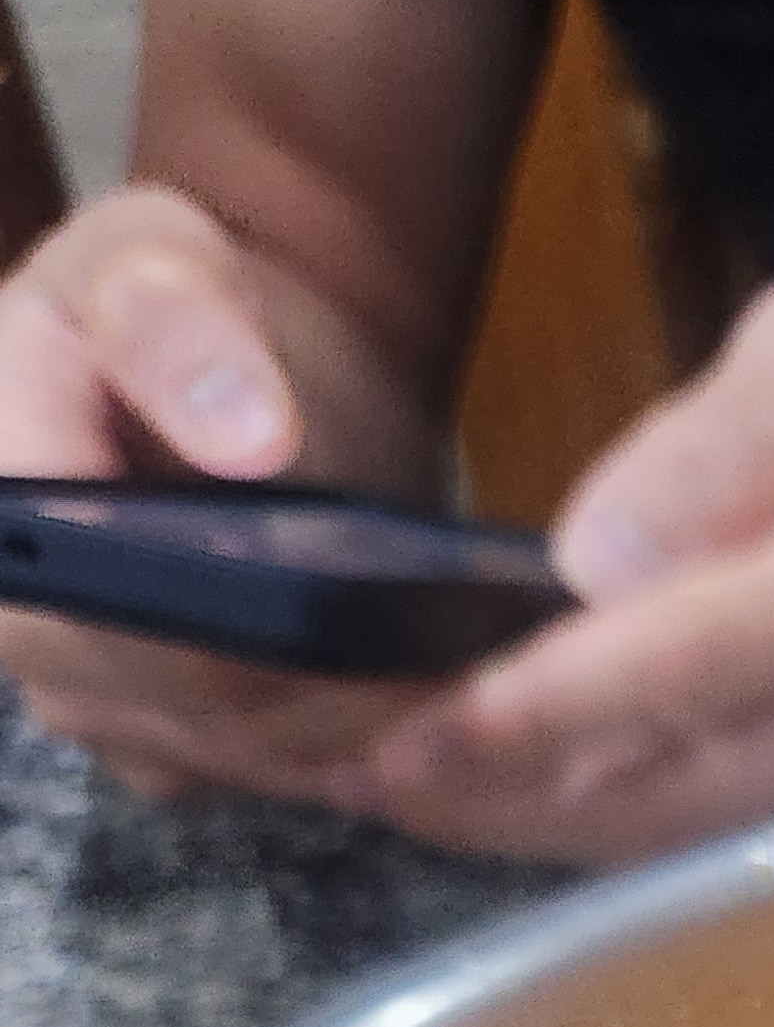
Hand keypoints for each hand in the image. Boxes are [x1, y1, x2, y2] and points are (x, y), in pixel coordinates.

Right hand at [0, 187, 434, 800]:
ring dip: (359, 739)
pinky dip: (366, 751)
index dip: (211, 646)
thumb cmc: (172, 298)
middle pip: (181, 710)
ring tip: (476, 701)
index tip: (343, 636)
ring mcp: (104, 695)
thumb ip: (173, 320)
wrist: (224, 359)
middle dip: (317, 705)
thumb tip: (243, 435)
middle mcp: (31, 623)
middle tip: (457, 684)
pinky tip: (454, 724)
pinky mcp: (184, 735)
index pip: (84, 621)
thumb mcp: (153, 255)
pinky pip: (274, 771)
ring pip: (243, 756)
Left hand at [351, 273, 773, 863]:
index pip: (664, 675)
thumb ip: (715, 446)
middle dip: (486, 794)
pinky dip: (599, 822)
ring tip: (397, 799)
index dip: (522, 722)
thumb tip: (592, 557)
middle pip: (647, 789)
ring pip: (670, 829)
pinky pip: (709, 829)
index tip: (400, 743)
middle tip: (340, 778)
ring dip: (526, 824)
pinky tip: (515, 801)